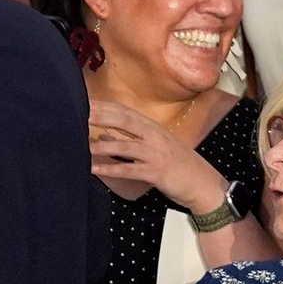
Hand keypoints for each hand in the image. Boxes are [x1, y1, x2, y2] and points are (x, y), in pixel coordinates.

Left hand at [89, 99, 225, 211]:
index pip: (124, 111)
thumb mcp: (156, 146)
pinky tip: (95, 169)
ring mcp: (155, 153)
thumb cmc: (179, 164)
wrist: (203, 183)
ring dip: (102, 146)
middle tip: (79, 111)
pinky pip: (130, 170)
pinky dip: (111, 169)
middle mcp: (153, 136)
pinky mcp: (156, 173)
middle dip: (101, 115)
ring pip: (125, 146)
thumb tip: (103, 134)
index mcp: (152, 127)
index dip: (104, 106)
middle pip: (124, 121)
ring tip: (82, 145)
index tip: (84, 100)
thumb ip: (130, 139)